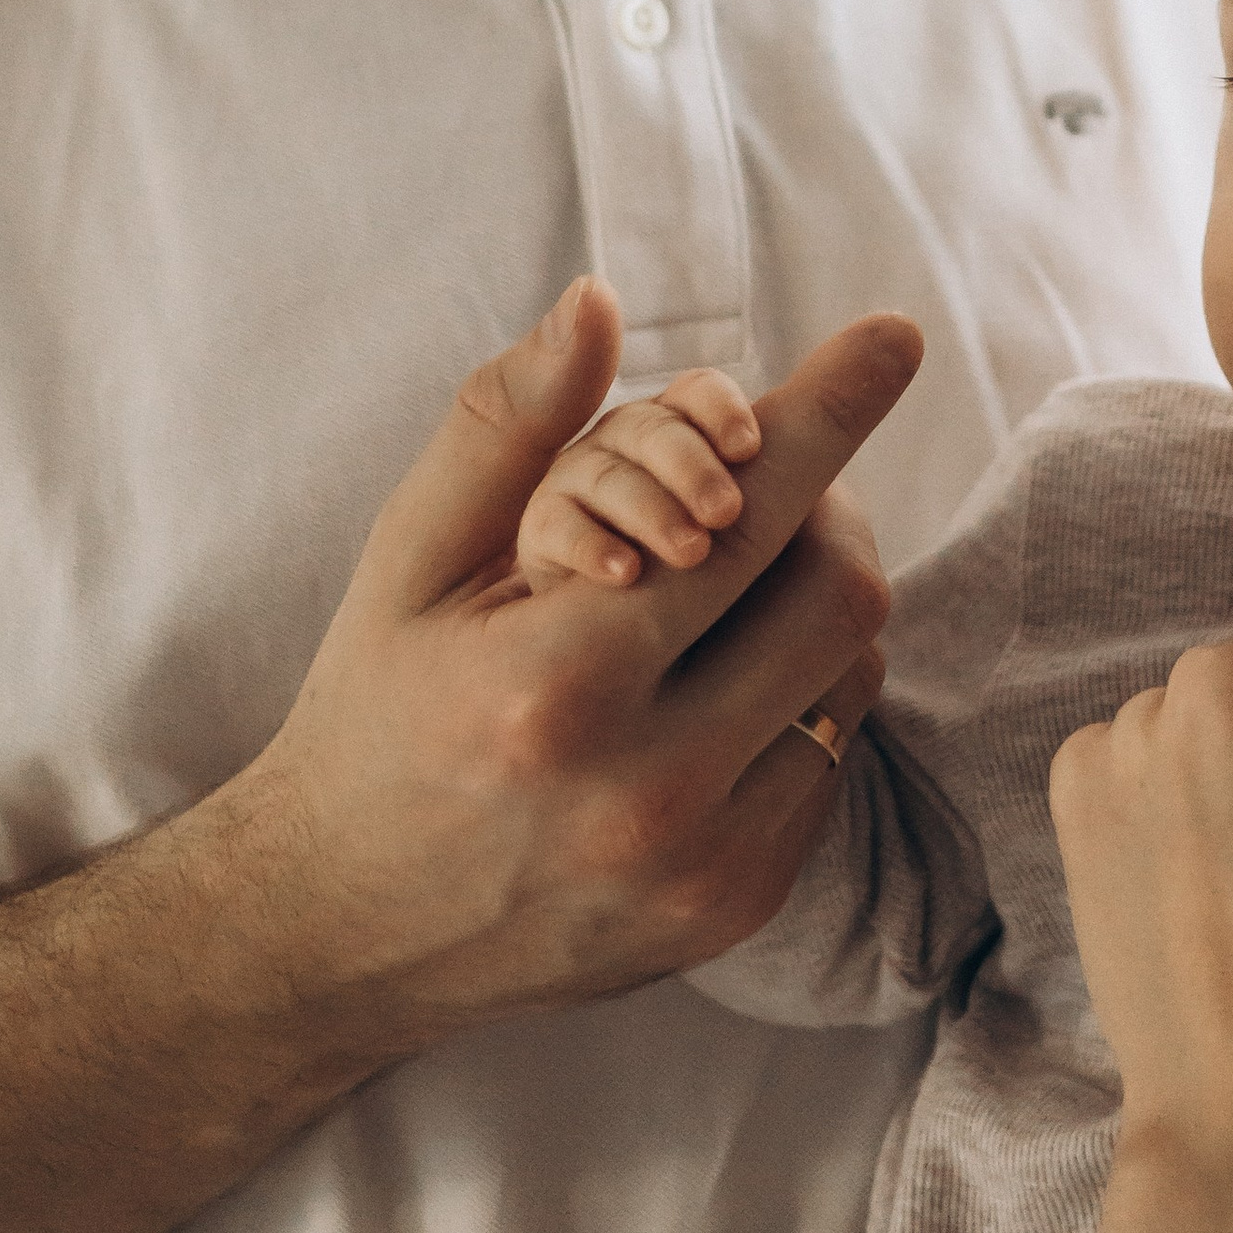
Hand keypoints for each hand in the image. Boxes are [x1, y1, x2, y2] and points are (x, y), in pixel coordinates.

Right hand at [231, 275, 921, 1039]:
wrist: (340, 931)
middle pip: (833, 591)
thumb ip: (511, 423)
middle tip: (770, 475)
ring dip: (814, 596)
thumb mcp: (412, 558)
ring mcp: (703, 867)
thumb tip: (600, 301)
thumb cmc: (375, 712)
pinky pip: (829, 756)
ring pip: (850, 674)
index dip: (829, 414)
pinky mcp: (738, 910)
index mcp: (555, 686)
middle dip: (820, 503)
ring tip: (733, 576)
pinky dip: (799, 689)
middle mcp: (644, 790)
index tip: (892, 337)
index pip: (745, 519)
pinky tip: (720, 677)